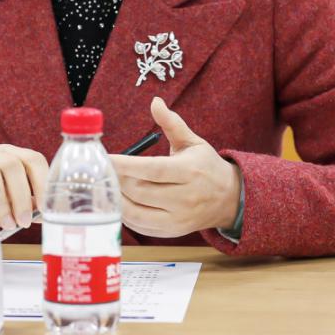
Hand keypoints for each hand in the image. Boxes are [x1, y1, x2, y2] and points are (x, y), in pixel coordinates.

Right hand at [0, 144, 47, 231]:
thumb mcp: (13, 203)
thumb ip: (29, 204)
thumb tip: (46, 213)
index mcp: (11, 154)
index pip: (33, 159)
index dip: (42, 181)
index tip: (45, 206)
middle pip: (13, 165)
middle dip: (22, 196)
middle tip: (24, 221)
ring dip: (3, 203)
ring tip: (7, 224)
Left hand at [110, 97, 241, 237]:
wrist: (229, 199)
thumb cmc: (206, 166)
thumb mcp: (193, 142)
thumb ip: (171, 123)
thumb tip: (154, 101)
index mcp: (189, 172)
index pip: (151, 169)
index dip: (126, 165)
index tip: (106, 158)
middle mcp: (184, 198)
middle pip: (140, 191)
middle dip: (118, 180)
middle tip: (105, 170)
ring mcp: (178, 219)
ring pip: (137, 213)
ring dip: (118, 199)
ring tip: (110, 185)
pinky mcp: (172, 232)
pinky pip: (141, 227)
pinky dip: (127, 215)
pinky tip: (121, 201)